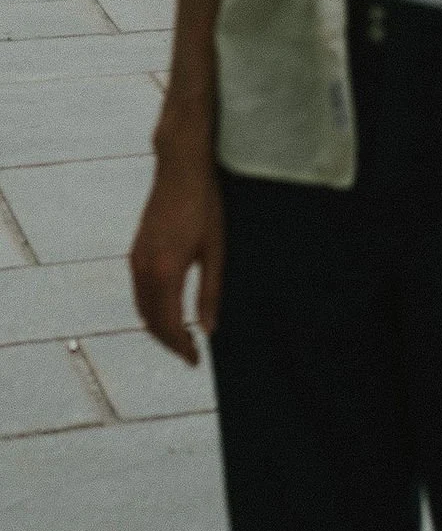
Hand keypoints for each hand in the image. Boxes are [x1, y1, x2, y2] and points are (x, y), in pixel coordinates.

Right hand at [130, 138, 223, 366]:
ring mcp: (136, 260)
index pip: (168, 325)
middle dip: (169, 343)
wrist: (180, 169)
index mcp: (165, 272)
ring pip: (142, 309)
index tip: (195, 361)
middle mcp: (144, 270)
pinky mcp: (135, 252)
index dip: (180, 348)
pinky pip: (139, 293)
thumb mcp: (215, 250)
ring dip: (158, 328)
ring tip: (181, 338)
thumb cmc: (204, 206)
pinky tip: (168, 310)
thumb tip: (208, 330)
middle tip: (190, 354)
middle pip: (151, 322)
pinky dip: (151, 310)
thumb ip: (210, 292)